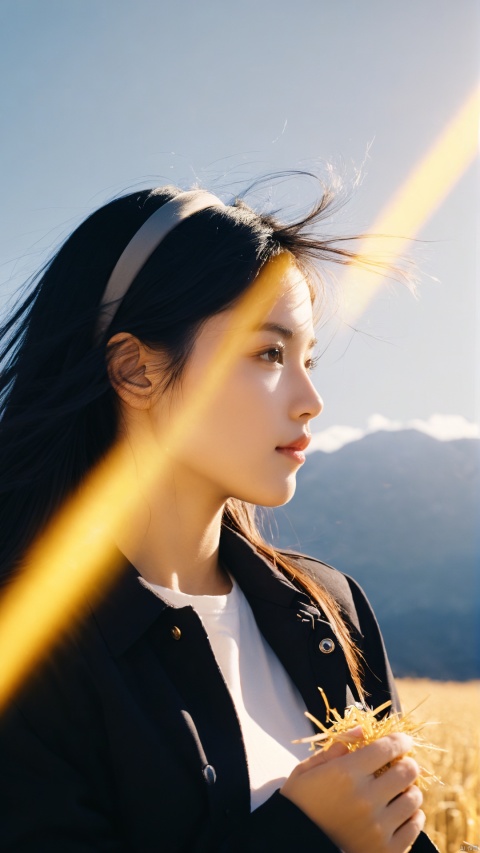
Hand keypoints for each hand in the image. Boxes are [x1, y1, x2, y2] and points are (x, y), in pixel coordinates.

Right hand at [280, 730, 424, 852]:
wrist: (295, 845)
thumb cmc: (300, 804)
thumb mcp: (307, 770)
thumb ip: (334, 749)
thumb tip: (360, 731)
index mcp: (346, 774)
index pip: (387, 748)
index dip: (400, 741)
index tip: (403, 740)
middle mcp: (365, 799)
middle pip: (407, 772)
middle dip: (407, 763)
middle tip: (401, 765)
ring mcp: (378, 828)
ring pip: (414, 799)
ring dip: (409, 790)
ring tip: (399, 791)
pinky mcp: (385, 851)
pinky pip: (414, 829)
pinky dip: (413, 817)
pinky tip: (402, 813)